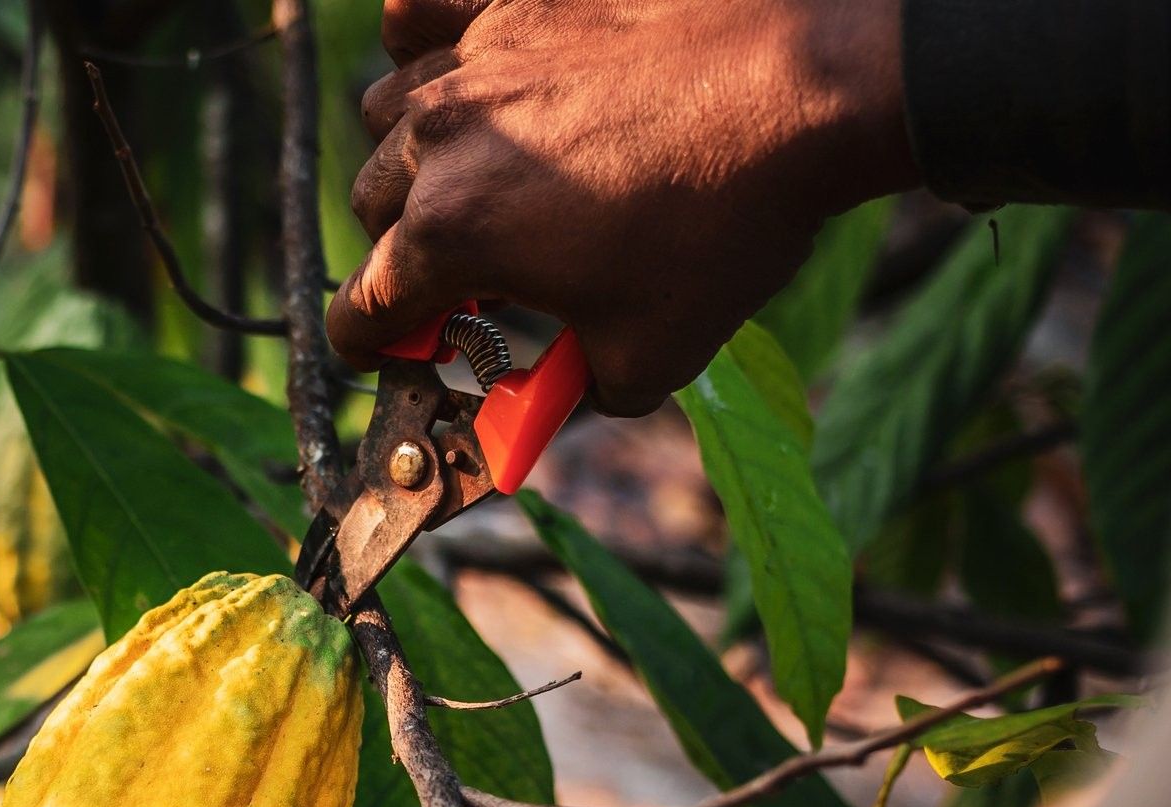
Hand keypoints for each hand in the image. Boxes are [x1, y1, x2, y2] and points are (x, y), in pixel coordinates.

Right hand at [328, 0, 917, 413]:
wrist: (809, 85)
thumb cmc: (727, 224)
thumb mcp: (653, 354)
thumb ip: (574, 393)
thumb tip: (552, 403)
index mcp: (453, 235)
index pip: (361, 308)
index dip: (372, 345)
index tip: (391, 352)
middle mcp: (438, 140)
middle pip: (371, 208)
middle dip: (405, 250)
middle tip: (470, 272)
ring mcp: (473, 57)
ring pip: (388, 113)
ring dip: (414, 153)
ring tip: (477, 168)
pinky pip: (418, 8)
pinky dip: (423, 37)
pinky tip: (466, 64)